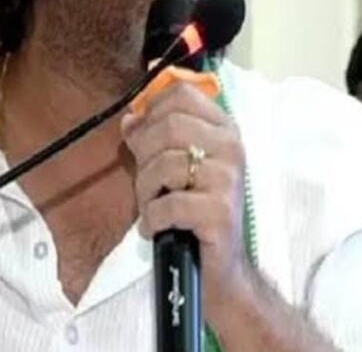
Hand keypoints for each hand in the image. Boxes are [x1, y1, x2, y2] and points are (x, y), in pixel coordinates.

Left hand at [121, 77, 252, 327]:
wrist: (221, 267)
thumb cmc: (195, 211)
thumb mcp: (173, 168)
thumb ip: (153, 139)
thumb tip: (129, 119)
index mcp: (223, 128)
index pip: (181, 95)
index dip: (151, 111)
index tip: (141, 137)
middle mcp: (232, 147)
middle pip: (169, 125)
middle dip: (144, 156)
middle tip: (147, 183)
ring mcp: (228, 179)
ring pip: (164, 164)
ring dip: (145, 191)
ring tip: (152, 208)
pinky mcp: (220, 212)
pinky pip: (167, 204)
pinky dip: (152, 218)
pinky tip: (157, 227)